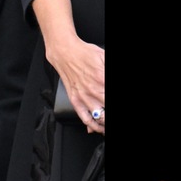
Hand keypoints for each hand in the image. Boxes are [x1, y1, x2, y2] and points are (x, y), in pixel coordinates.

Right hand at [33, 0, 104, 133]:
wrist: (64, 52)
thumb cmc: (84, 53)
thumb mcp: (104, 58)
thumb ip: (109, 71)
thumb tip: (108, 83)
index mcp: (103, 80)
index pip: (111, 100)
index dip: (113, 105)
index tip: (115, 108)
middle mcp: (93, 91)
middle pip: (106, 112)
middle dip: (109, 116)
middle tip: (110, 113)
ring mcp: (83, 97)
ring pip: (99, 118)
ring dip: (105, 123)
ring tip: (107, 124)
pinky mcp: (74, 100)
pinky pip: (84, 118)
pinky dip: (92, 126)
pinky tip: (98, 128)